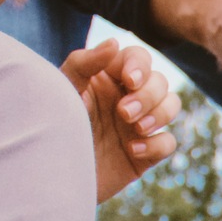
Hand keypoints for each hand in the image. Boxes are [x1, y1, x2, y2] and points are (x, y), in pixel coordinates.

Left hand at [61, 39, 181, 201]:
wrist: (50, 178)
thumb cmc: (50, 129)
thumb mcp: (62, 91)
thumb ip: (83, 63)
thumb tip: (113, 42)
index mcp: (106, 78)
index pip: (138, 58)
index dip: (140, 66)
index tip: (128, 81)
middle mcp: (126, 98)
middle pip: (160, 81)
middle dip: (148, 95)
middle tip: (124, 114)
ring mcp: (137, 126)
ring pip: (171, 106)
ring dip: (159, 114)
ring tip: (135, 129)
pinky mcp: (145, 154)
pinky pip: (168, 141)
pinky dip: (156, 144)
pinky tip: (132, 150)